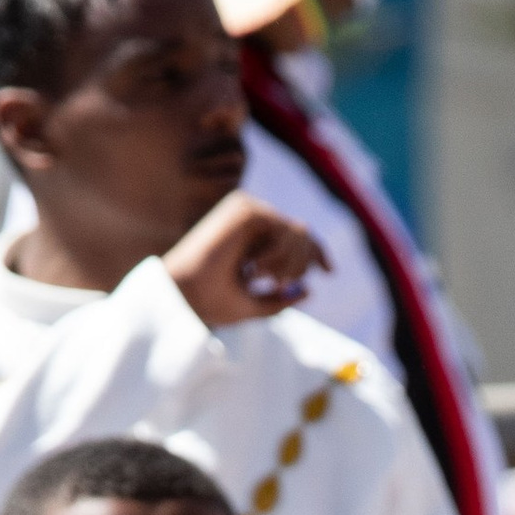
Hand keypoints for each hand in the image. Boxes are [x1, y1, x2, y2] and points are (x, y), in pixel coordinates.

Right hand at [164, 189, 327, 328]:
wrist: (184, 296)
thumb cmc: (210, 302)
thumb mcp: (253, 306)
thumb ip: (279, 299)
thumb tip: (308, 290)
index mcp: (250, 239)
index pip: (296, 236)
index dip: (317, 251)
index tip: (330, 272)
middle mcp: (250, 220)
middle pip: (304, 234)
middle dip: (303, 264)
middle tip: (278, 284)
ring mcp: (246, 210)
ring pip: (299, 231)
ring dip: (291, 263)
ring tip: (265, 279)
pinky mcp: (243, 208)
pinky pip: (283, 228)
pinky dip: (278, 254)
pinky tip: (256, 268)